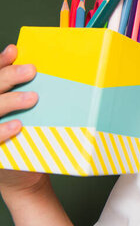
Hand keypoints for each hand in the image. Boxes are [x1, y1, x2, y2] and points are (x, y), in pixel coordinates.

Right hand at [0, 44, 46, 195]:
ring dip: (10, 101)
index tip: (15, 51)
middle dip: (8, 76)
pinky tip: (17, 126)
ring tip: (33, 98)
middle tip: (31, 71)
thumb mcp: (32, 114)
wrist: (23, 174)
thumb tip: (49, 71)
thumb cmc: (28, 137)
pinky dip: (2, 131)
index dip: (0, 62)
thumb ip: (32, 93)